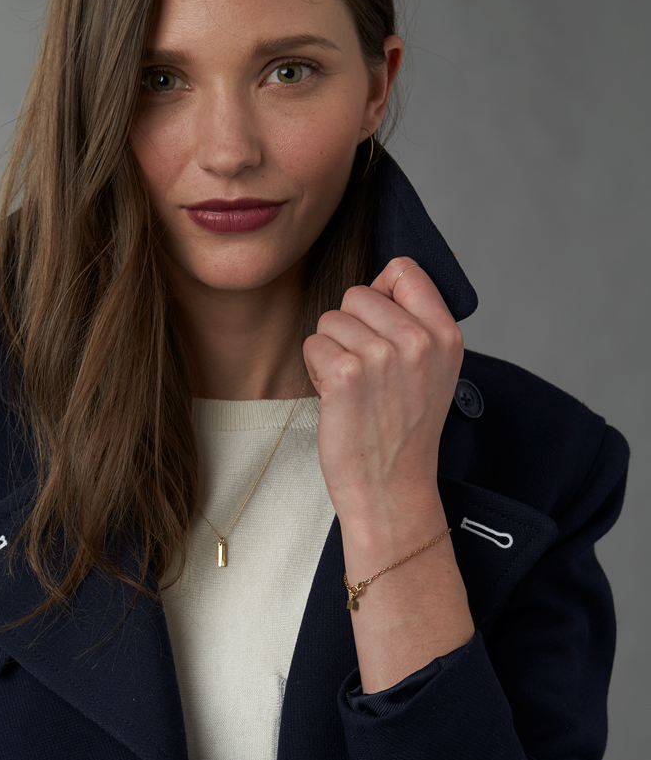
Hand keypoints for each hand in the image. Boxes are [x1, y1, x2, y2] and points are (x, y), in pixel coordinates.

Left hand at [302, 257, 463, 532]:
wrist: (391, 489)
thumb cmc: (403, 431)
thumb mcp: (432, 371)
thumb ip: (416, 324)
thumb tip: (383, 280)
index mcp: (446, 334)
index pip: (404, 269)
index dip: (381, 294)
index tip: (380, 329)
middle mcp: (419, 341)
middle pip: (357, 294)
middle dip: (350, 329)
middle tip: (366, 374)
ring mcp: (382, 356)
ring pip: (330, 319)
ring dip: (331, 352)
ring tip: (354, 390)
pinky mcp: (346, 375)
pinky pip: (313, 344)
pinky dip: (316, 370)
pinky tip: (337, 399)